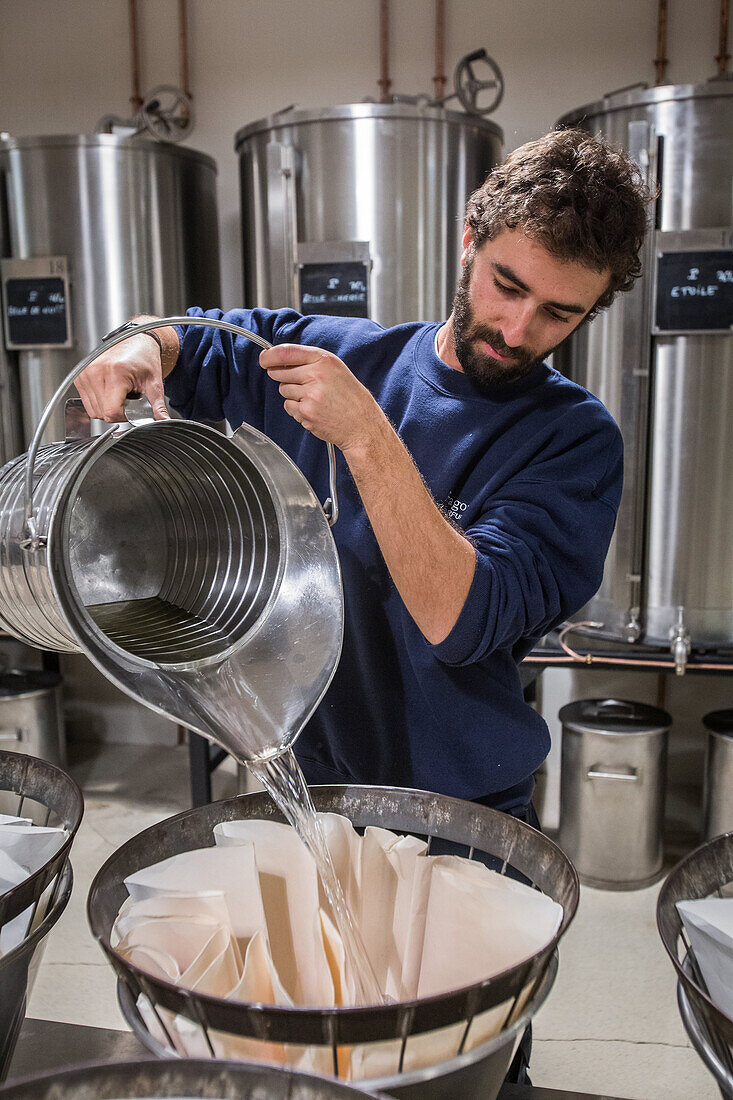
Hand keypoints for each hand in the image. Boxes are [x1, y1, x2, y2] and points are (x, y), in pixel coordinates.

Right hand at [75, 332, 169, 422]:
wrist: (135, 340)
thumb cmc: (144, 358)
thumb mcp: (155, 383)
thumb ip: (158, 405)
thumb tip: (163, 421)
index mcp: (115, 373)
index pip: (112, 412)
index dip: (124, 416)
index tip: (133, 407)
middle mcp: (96, 372)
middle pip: (102, 414)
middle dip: (118, 411)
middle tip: (129, 396)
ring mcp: (85, 374)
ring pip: (94, 411)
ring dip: (108, 408)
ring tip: (120, 392)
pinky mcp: (79, 377)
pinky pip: (88, 404)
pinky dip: (100, 403)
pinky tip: (110, 391)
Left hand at [259, 344, 383, 454]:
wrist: (361, 424)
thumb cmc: (350, 398)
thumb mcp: (335, 370)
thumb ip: (310, 362)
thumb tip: (280, 360)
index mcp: (324, 361)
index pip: (287, 352)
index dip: (270, 356)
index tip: (264, 359)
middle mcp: (317, 375)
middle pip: (280, 372)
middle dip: (283, 377)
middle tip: (300, 384)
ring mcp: (310, 394)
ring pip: (284, 390)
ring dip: (293, 395)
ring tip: (314, 399)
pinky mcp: (306, 412)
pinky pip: (289, 406)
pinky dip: (297, 409)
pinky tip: (314, 410)